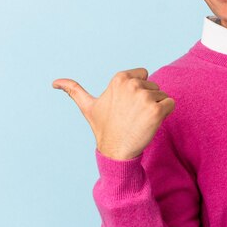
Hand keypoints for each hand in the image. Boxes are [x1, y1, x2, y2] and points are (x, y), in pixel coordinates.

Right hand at [52, 69, 174, 159]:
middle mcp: (132, 84)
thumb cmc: (103, 128)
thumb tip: (54, 82)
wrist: (116, 151)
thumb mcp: (87, 106)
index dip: (138, 90)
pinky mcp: (156, 110)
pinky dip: (166, 113)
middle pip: (154, 86)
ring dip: (156, 108)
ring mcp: (145, 97)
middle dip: (147, 100)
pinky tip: (151, 123)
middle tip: (132, 116)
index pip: (143, 75)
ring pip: (163, 96)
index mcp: (120, 78)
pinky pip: (171, 104)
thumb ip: (74, 90)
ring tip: (140, 120)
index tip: (126, 105)